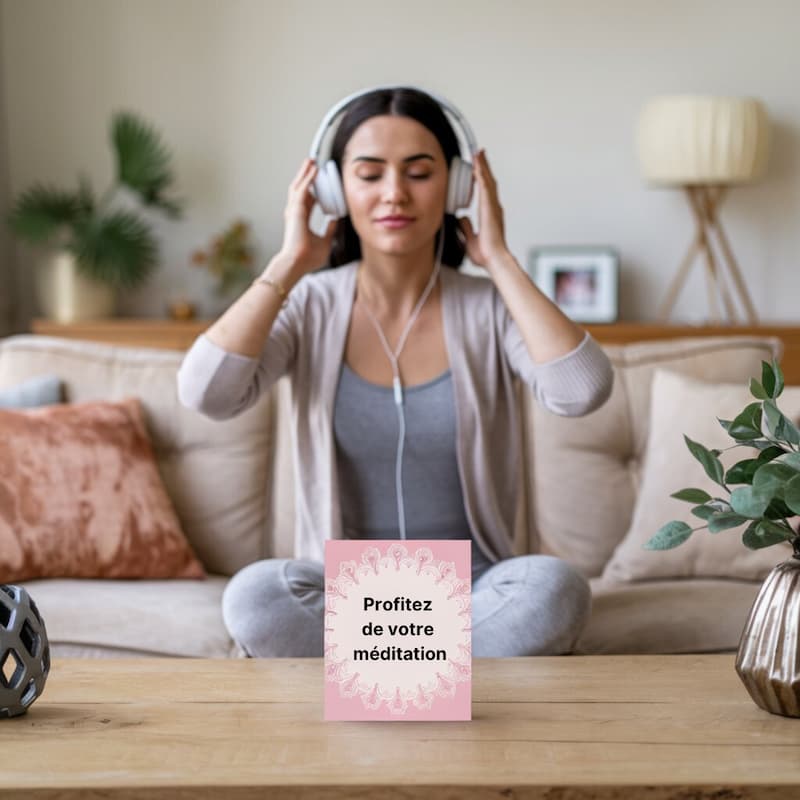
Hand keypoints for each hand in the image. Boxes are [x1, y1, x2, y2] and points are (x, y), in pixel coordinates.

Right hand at [277, 158, 337, 274]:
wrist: (297, 262)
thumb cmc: (308, 257)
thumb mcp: (326, 241)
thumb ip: (330, 229)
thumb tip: (336, 220)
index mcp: (301, 219)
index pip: (308, 200)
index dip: (313, 189)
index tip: (320, 181)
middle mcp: (295, 213)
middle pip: (301, 189)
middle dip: (307, 176)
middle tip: (313, 165)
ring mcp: (293, 210)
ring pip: (299, 185)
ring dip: (305, 173)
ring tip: (312, 161)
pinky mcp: (295, 210)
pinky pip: (302, 189)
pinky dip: (308, 179)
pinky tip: (314, 170)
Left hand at [457, 150, 509, 268]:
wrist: (494, 259)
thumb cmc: (485, 254)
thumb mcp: (469, 238)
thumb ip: (465, 227)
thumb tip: (461, 218)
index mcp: (489, 213)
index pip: (484, 191)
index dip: (481, 177)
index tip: (477, 167)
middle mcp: (493, 207)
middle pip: (488, 181)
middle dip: (483, 166)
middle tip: (479, 153)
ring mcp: (493, 207)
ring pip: (487, 181)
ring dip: (482, 166)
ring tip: (478, 153)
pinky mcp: (490, 208)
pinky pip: (485, 187)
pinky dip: (482, 175)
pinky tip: (477, 165)